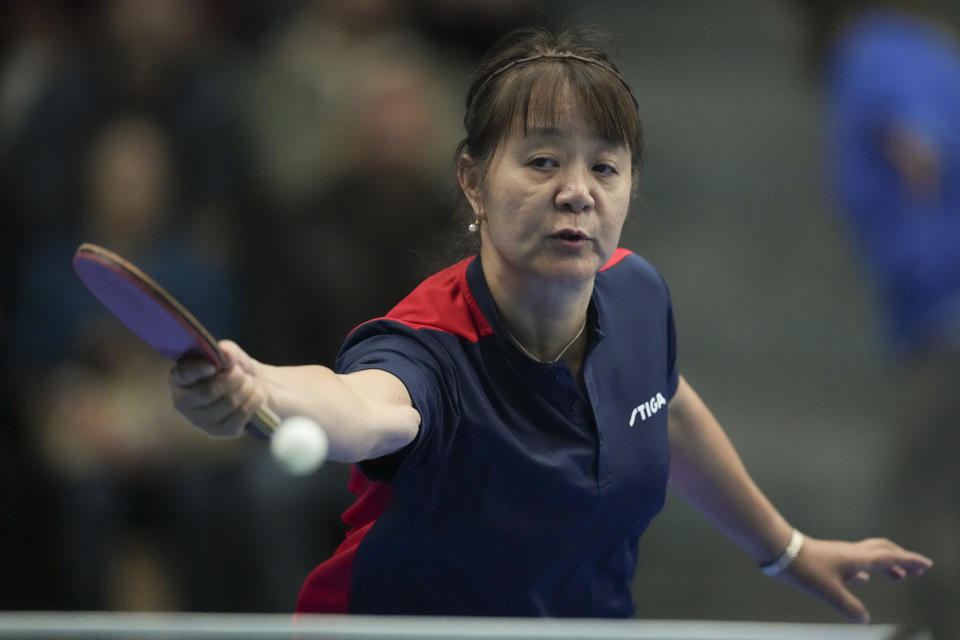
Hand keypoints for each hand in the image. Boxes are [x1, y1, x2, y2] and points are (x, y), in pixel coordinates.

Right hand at [169, 340, 268, 437]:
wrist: (255, 389)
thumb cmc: (236, 371)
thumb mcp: (234, 356)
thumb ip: (228, 351)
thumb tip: (225, 352)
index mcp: (180, 379)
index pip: (183, 375)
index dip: (197, 370)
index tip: (213, 365)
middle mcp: (183, 403)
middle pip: (208, 392)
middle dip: (233, 379)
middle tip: (243, 373)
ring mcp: (200, 420)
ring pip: (228, 403)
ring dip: (246, 388)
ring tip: (250, 382)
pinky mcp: (219, 432)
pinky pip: (240, 415)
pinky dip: (254, 402)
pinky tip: (256, 395)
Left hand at [779, 536, 931, 623]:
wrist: (780, 550)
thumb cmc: (805, 568)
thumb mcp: (830, 593)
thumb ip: (849, 607)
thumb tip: (864, 619)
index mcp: (858, 558)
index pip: (891, 558)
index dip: (910, 561)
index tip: (926, 564)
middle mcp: (852, 552)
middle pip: (884, 551)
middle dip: (902, 559)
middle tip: (917, 570)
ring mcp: (840, 553)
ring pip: (870, 554)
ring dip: (887, 563)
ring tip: (898, 576)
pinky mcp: (829, 557)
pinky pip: (854, 561)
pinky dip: (866, 568)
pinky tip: (862, 578)